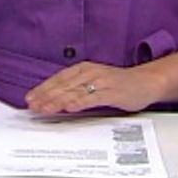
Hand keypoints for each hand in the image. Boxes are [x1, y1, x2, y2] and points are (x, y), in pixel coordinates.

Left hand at [25, 62, 161, 114]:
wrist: (147, 81)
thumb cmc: (119, 84)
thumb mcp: (94, 82)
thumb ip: (77, 89)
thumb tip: (56, 100)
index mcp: (83, 69)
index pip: (58, 79)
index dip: (43, 89)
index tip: (30, 98)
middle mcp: (90, 73)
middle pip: (63, 86)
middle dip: (45, 96)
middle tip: (32, 106)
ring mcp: (101, 82)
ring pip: (75, 91)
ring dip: (57, 101)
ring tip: (44, 108)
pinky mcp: (112, 92)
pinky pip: (93, 98)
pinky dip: (80, 102)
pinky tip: (69, 107)